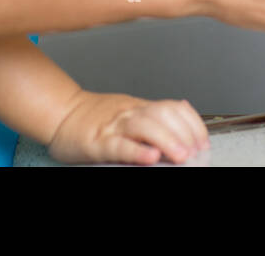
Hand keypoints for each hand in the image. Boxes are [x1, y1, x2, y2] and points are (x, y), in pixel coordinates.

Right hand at [48, 92, 209, 164]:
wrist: (61, 113)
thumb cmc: (94, 116)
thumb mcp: (129, 110)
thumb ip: (154, 113)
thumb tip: (185, 110)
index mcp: (139, 108)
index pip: (173, 108)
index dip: (192, 123)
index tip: (203, 141)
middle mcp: (130, 114)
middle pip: (163, 115)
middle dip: (185, 133)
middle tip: (197, 152)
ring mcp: (114, 127)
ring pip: (145, 127)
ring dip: (167, 141)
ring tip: (181, 156)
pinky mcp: (98, 143)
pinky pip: (120, 145)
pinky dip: (136, 151)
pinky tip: (150, 158)